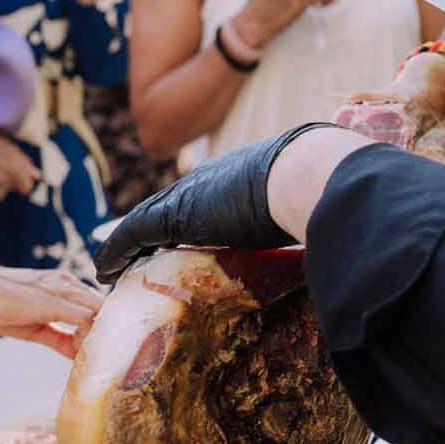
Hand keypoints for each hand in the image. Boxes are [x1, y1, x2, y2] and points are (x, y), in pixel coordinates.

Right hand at [0, 111, 38, 199]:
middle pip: (12, 188)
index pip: (26, 188)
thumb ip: (25, 164)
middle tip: (2, 167)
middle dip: (10, 181)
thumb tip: (36, 175)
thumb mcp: (12, 147)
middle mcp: (5, 179)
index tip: (20, 177)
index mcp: (17, 169)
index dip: (23, 181)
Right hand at [0, 261, 103, 358]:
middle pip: (105, 307)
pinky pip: (86, 318)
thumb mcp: (33, 325)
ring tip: (86, 354)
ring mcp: (62, 290)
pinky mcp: (54, 301)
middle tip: (95, 355)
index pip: (98, 306)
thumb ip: (58, 337)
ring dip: (98, 335)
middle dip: (104, 333)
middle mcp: (67, 284)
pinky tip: (79, 351)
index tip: (93, 349)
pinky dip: (88, 336)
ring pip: (101, 310)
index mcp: (63, 286)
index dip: (100, 329)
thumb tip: (75, 352)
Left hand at [95, 123, 335, 281]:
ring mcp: (191, 195)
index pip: (204, 197)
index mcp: (241, 174)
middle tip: (131, 251)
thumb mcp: (310, 201)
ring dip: (127, 244)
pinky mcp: (175, 215)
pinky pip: (134, 235)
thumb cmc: (320, 189)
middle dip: (148, 229)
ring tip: (111, 266)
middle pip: (167, 206)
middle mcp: (210, 179)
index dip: (187, 216)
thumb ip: (312, 214)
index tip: (180, 234)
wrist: (306, 173)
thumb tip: (341, 232)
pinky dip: (116, 252)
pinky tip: (103, 270)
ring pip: (146, 220)